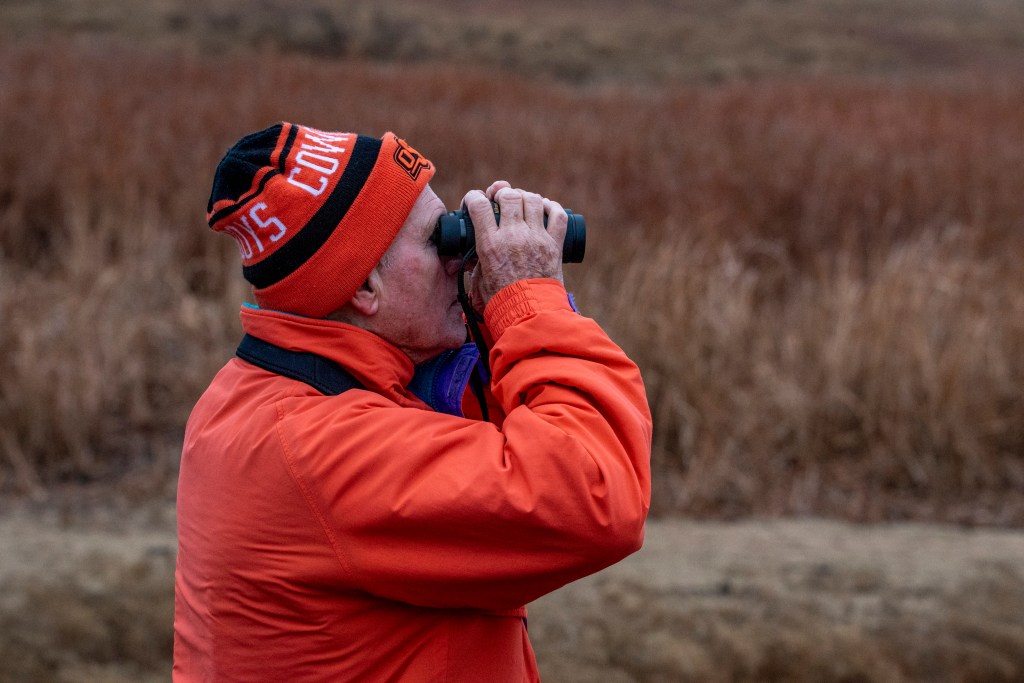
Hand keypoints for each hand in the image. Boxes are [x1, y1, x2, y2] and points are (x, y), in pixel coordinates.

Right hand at [463, 182, 566, 311]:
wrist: (530, 316)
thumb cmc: (502, 302)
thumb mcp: (478, 280)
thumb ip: (475, 262)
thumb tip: (472, 252)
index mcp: (491, 244)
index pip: (479, 205)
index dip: (474, 197)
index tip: (475, 202)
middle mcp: (514, 236)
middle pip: (509, 196)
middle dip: (503, 194)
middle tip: (502, 201)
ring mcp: (537, 238)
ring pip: (533, 200)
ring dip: (526, 198)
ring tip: (522, 205)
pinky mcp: (555, 244)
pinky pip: (558, 215)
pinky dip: (552, 207)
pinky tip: (545, 209)